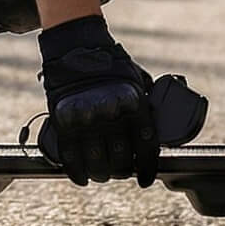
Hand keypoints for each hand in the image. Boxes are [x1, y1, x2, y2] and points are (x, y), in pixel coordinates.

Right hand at [37, 14, 160, 184]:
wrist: (76, 46)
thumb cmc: (110, 64)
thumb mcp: (136, 81)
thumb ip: (145, 104)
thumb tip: (160, 125)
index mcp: (135, 104)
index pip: (146, 148)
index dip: (147, 169)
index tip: (145, 178)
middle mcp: (112, 114)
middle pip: (121, 161)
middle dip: (122, 171)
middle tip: (119, 170)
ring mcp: (86, 120)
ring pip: (97, 165)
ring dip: (101, 175)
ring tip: (102, 174)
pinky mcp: (64, 122)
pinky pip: (71, 158)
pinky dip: (78, 173)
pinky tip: (83, 177)